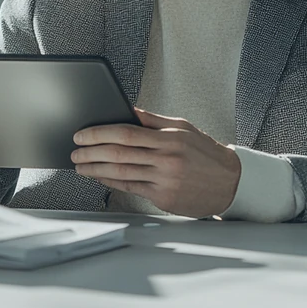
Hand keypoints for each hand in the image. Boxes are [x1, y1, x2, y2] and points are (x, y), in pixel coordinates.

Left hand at [71, 108, 240, 217]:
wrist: (231, 183)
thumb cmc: (205, 152)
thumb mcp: (182, 127)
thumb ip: (151, 120)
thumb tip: (125, 109)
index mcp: (168, 138)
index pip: (125, 133)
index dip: (99, 133)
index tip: (82, 134)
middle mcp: (166, 160)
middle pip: (118, 154)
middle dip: (91, 152)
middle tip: (75, 151)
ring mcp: (164, 181)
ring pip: (121, 173)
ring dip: (96, 169)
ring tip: (80, 165)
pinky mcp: (164, 198)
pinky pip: (132, 188)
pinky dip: (112, 182)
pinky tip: (99, 178)